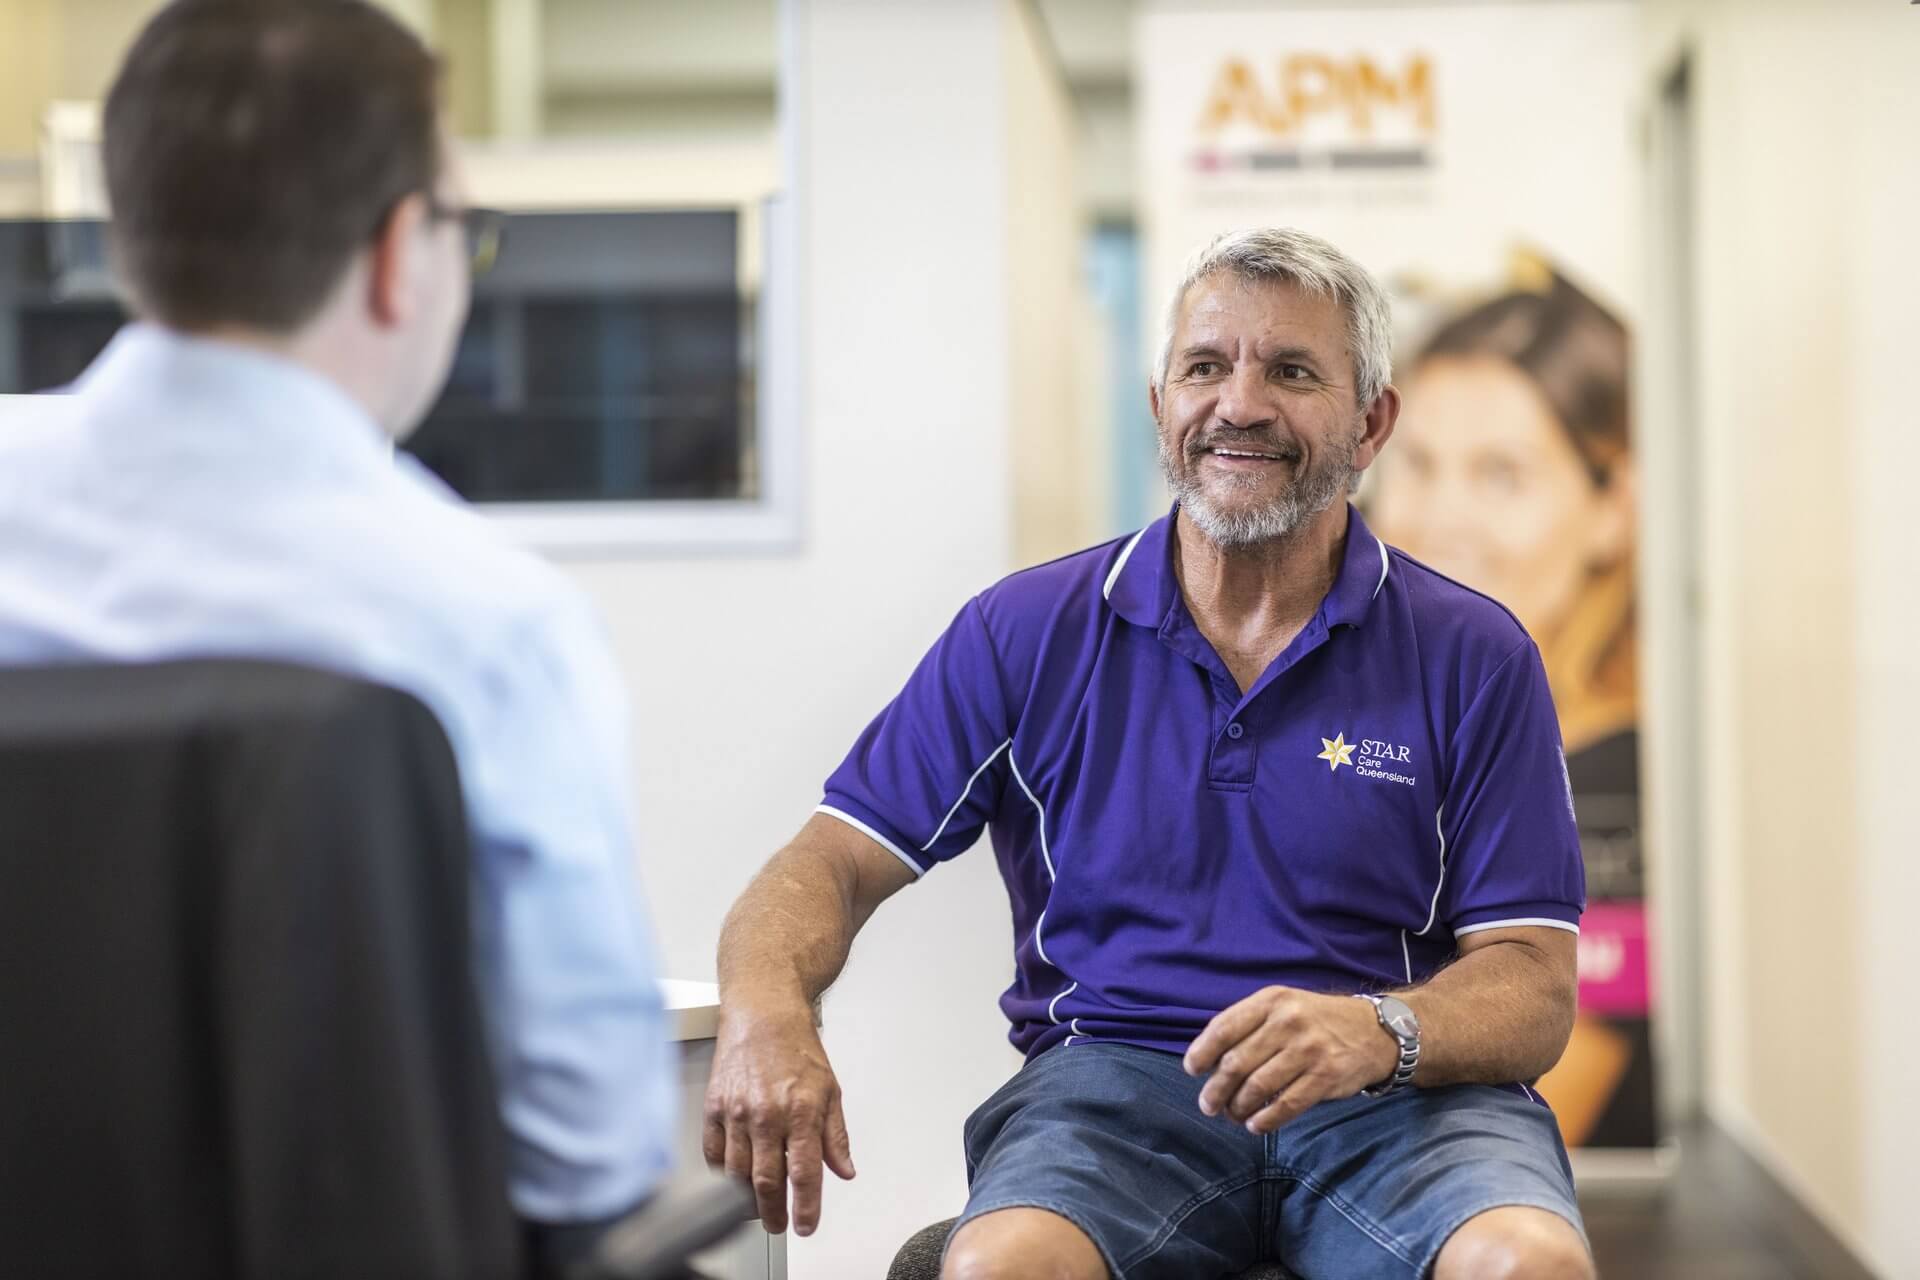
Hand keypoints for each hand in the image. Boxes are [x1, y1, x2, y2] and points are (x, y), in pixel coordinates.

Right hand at [701, 997, 854, 1235]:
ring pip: (737, 1173)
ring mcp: (736, 1112)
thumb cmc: (796, 1046)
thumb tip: (844, 1169)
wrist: (762, 1013)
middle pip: (766, 1182)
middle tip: (779, 1224)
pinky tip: (732, 1178)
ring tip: (757, 1207)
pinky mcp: (713, 1107)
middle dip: (773, 1213)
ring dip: (747, 1199)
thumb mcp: (831, 1089)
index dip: (806, 1207)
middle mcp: (767, 1115)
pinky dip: (722, 1173)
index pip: (804, 1174)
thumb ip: (836, 1136)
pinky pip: (713, 1153)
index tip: (806, 1224)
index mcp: (801, 1111)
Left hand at [1182, 986, 1399, 1133]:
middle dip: (1216, 1089)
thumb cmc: (1318, 1021)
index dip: (1202, 1052)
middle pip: (1236, 1063)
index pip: (1224, 1027)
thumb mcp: (1284, 1006)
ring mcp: (1308, 1050)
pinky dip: (1266, 1119)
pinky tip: (1256, 1125)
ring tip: (1232, 1116)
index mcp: (1271, 1001)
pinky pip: (1286, 1105)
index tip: (1193, 1070)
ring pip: (1257, 1087)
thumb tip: (1208, 1058)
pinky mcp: (1326, 1076)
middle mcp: (1288, 1022)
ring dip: (1238, 1107)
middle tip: (1208, 1105)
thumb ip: (1250, 1024)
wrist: (1376, 1030)